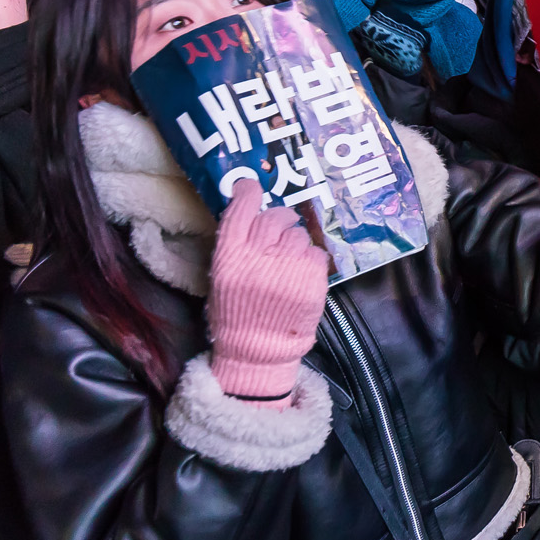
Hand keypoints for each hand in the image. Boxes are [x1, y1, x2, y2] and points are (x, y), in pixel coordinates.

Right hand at [205, 180, 330, 408]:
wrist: (258, 352)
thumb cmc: (236, 314)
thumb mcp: (222, 278)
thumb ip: (235, 246)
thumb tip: (251, 213)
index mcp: (230, 257)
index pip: (240, 211)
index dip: (247, 193)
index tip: (251, 187)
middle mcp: (259, 257)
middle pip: (275, 217)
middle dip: (280, 218)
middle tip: (280, 229)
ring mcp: (288, 267)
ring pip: (299, 234)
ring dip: (296, 242)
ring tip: (289, 262)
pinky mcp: (312, 279)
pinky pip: (317, 253)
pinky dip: (312, 259)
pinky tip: (302, 273)